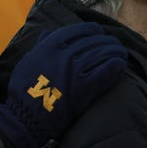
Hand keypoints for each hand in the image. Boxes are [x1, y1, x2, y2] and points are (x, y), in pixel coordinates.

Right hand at [0, 22, 126, 147]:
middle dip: (108, 41)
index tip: (99, 32)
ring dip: (116, 51)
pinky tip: (121, 65)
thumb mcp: (27, 61)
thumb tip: (48, 33)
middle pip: (94, 41)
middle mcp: (64, 54)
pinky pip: (106, 71)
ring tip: (122, 53)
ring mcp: (75, 70)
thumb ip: (40, 46)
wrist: (28, 118)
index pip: (78, 30)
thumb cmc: (25, 90)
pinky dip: (116, 66)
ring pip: (103, 53)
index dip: (92, 29)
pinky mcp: (85, 88)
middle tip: (115, 44)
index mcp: (50, 46)